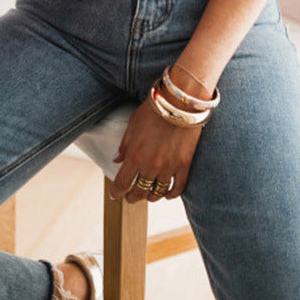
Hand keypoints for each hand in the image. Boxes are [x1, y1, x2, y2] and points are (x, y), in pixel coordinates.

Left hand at [108, 88, 203, 202]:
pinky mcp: (184, 165)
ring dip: (150, 197)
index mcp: (135, 156)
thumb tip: (117, 160)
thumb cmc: (154, 110)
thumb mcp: (132, 125)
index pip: (122, 183)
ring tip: (148, 195)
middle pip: (139, 192)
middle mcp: (151, 166)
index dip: (116, 192)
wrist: (179, 102)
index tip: (115, 194)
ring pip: (158, 192)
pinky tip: (167, 194)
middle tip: (130, 197)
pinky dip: (171, 194)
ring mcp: (169, 167)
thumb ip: (125, 146)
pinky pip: (178, 188)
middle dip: (132, 197)